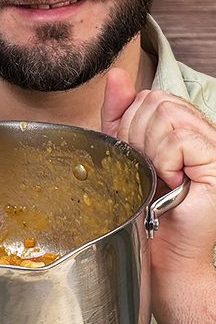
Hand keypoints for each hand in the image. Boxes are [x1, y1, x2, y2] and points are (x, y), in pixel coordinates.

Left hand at [101, 67, 215, 272]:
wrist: (158, 249)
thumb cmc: (141, 206)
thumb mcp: (121, 151)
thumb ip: (119, 113)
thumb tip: (117, 75)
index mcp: (183, 126)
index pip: (150, 96)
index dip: (131, 125)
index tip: (134, 156)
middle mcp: (203, 132)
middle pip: (158, 101)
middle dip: (138, 136)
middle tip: (146, 168)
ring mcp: (214, 146)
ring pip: (169, 116)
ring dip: (151, 149)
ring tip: (160, 175)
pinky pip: (181, 139)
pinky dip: (166, 160)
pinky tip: (172, 181)